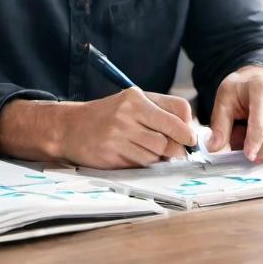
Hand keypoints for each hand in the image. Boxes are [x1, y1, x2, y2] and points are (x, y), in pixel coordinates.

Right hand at [2, 88, 195, 168]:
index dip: (188, 128)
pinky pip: (141, 165)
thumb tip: (192, 134)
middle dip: (177, 149)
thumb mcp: (132, 103)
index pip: (179, 111)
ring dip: (158, 158)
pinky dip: (143, 163)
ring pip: (158, 154)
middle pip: (171, 139)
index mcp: (137, 98)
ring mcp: (119, 135)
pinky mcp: (112, 154)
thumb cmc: (107, 116)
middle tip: (174, 151)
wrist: (70, 127)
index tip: (188, 137)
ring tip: (144, 149)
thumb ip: (161, 113)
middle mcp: (128, 114)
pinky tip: (131, 155)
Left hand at [207, 65, 262, 162]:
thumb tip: (214, 146)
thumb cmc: (239, 90)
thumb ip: (219, 125)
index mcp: (257, 88)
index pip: (259, 116)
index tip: (249, 154)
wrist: (255, 79)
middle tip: (254, 158)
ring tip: (262, 157)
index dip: (254, 138)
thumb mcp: (224, 101)